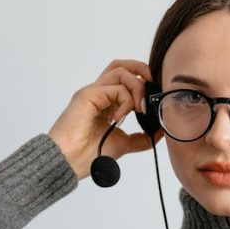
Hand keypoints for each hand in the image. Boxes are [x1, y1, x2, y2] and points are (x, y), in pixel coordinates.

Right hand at [48, 59, 163, 180]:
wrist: (69, 162)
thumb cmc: (88, 155)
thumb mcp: (124, 144)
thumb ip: (141, 138)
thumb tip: (160, 132)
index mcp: (106, 102)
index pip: (125, 79)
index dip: (143, 82)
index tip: (154, 97)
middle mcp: (98, 93)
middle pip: (121, 66)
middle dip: (142, 70)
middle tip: (154, 86)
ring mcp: (92, 92)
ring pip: (120, 71)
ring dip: (137, 87)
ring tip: (139, 108)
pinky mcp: (88, 95)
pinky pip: (115, 87)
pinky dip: (126, 100)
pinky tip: (121, 118)